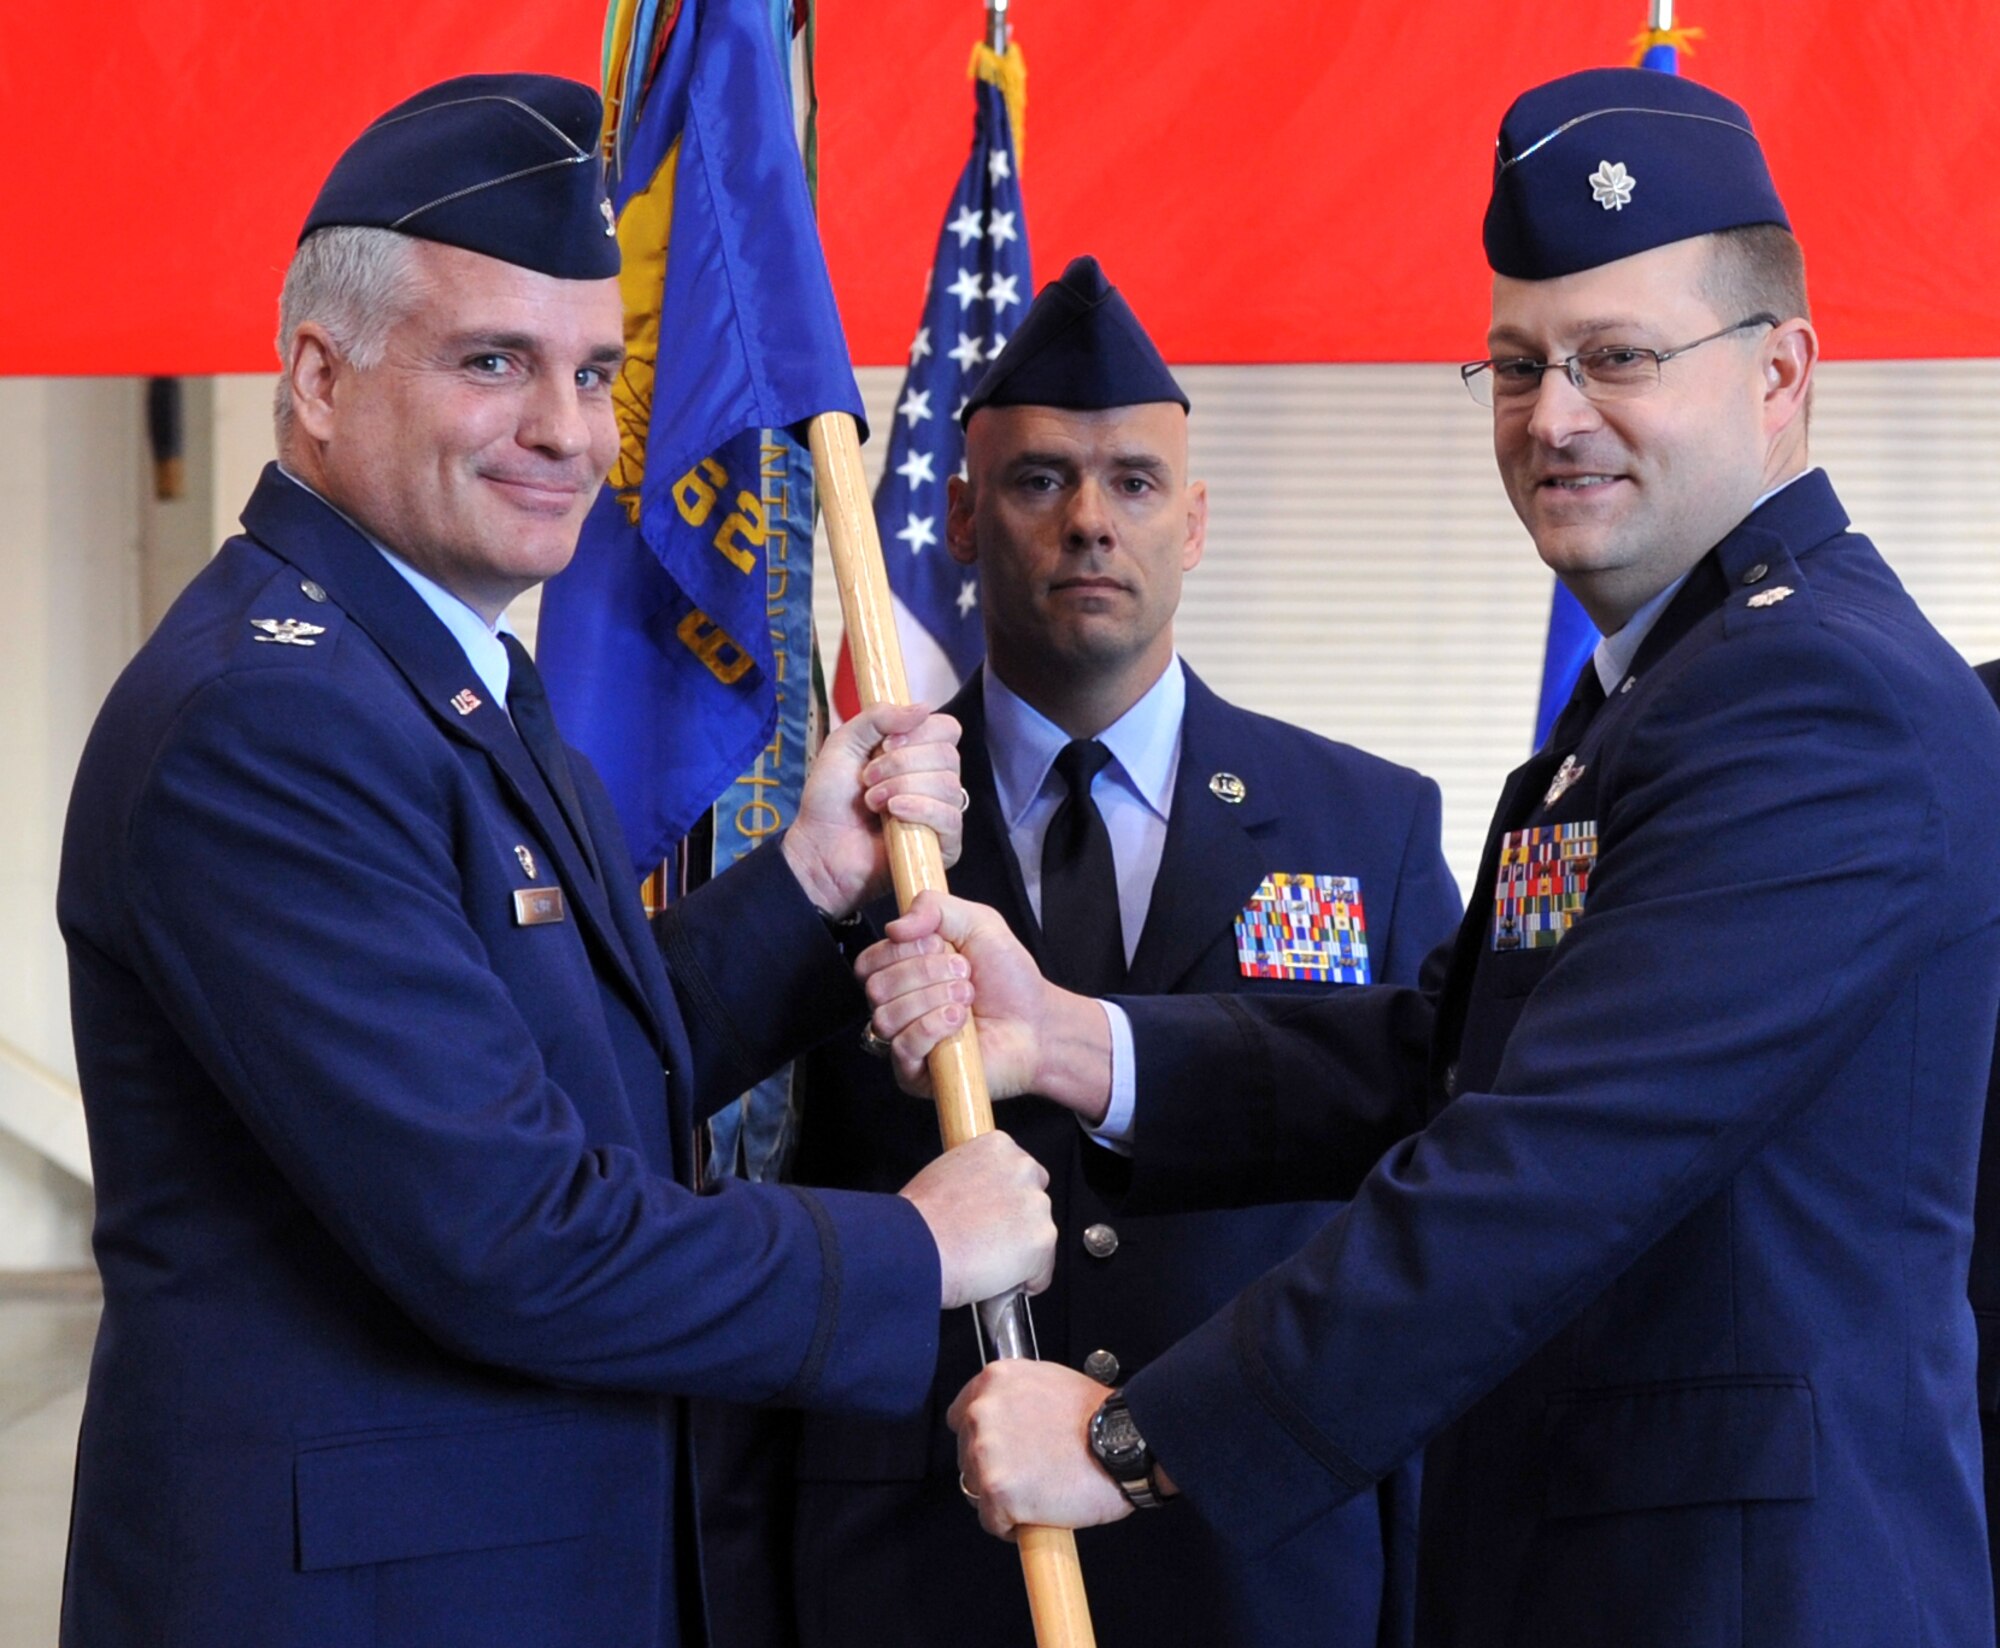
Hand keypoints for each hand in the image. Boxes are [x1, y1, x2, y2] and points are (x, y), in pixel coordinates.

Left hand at [783, 704, 962, 917]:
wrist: (819, 847)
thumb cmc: (830, 799)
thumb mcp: (845, 742)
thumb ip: (878, 717)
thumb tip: (924, 707)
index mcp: (918, 753)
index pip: (947, 728)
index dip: (918, 732)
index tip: (885, 744)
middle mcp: (935, 780)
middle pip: (948, 754)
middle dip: (901, 764)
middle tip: (868, 779)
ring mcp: (942, 812)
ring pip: (948, 785)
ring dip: (902, 788)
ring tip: (873, 801)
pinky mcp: (944, 844)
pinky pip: (950, 816)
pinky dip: (919, 809)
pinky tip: (893, 814)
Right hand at [856, 891, 1114, 1122]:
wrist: (1037, 1022)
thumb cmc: (1008, 978)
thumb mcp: (978, 923)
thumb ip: (934, 907)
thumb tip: (894, 926)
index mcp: (902, 972)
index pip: (869, 961)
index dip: (903, 950)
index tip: (942, 946)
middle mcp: (897, 1006)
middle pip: (876, 987)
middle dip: (926, 973)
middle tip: (965, 975)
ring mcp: (903, 1041)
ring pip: (886, 1016)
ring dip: (934, 999)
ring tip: (967, 998)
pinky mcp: (915, 1074)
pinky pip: (902, 1047)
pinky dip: (933, 1027)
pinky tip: (959, 1022)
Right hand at [899, 1131, 1055, 1309]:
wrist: (916, 1246)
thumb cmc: (918, 1219)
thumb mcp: (945, 1175)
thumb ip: (976, 1181)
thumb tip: (984, 1203)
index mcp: (999, 1146)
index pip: (1018, 1174)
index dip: (1003, 1201)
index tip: (990, 1216)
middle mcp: (1024, 1169)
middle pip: (1034, 1203)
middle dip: (1016, 1223)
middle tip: (987, 1242)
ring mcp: (1036, 1205)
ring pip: (1038, 1238)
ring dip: (1018, 1253)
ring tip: (984, 1262)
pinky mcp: (1042, 1240)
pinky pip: (1041, 1273)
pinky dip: (1024, 1282)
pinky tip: (995, 1280)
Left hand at [949, 1362, 1133, 1537]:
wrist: (1124, 1444)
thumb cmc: (1098, 1417)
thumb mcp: (1049, 1382)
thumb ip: (1017, 1397)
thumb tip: (1008, 1417)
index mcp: (994, 1381)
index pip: (960, 1416)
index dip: (981, 1438)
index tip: (998, 1450)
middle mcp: (982, 1413)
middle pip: (966, 1455)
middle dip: (992, 1468)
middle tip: (1028, 1474)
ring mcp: (986, 1453)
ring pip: (976, 1490)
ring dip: (1002, 1497)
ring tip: (1037, 1494)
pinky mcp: (997, 1492)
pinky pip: (992, 1521)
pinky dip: (1012, 1526)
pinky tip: (1039, 1514)